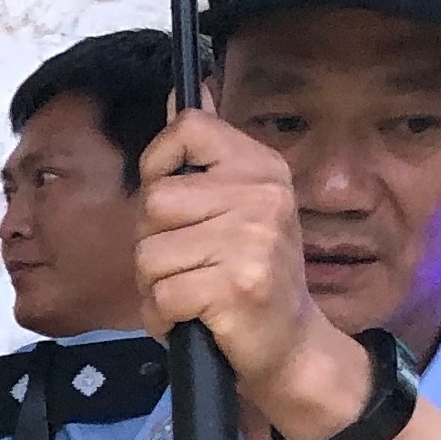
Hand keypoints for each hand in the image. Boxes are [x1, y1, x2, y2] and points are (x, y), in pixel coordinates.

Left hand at [133, 107, 362, 439]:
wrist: (291, 346)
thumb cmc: (249, 278)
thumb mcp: (237, 208)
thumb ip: (204, 157)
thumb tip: (181, 92)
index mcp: (261, 168)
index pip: (189, 128)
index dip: (159, 162)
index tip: (172, 200)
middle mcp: (261, 196)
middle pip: (154, 201)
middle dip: (154, 242)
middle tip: (190, 264)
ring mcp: (251, 240)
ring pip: (149, 253)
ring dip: (157, 285)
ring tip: (194, 293)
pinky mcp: (236, 285)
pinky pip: (160, 295)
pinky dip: (163, 316)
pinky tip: (193, 318)